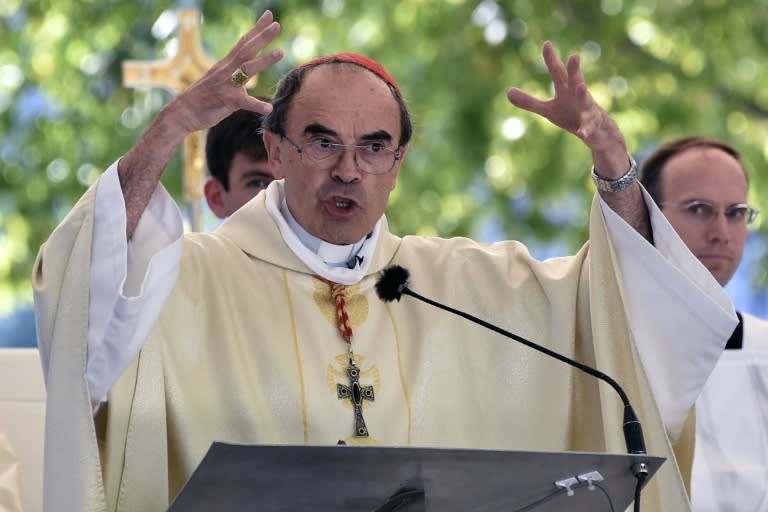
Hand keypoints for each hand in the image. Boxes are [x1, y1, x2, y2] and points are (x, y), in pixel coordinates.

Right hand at [167, 10, 283, 133]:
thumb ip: (235, 72)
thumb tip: (248, 67)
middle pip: (246, 50)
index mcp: (226, 64)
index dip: (256, 29)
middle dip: (262, 37)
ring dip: (264, 60)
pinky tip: (268, 108)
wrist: (182, 112)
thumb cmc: (204, 97)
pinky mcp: (226, 102)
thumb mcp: (220, 79)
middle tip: (277, 25)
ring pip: (247, 69)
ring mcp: (226, 85)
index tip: (269, 15)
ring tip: (281, 52)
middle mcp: (226, 70)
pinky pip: (244, 103)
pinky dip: (256, 105)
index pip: (243, 43)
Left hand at [507, 41, 627, 177]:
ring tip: (581, 88)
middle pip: (576, 80)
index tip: (546, 43)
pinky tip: (581, 133)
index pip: (557, 72)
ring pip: (586, 101)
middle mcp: (578, 95)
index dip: (552, 59)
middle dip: (574, 69)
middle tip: (574, 55)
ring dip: (583, 94)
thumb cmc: (570, 116)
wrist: (597, 133)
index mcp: (565, 89)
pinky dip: (585, 130)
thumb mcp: (548, 110)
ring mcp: (587, 110)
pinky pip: (588, 128)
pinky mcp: (592, 126)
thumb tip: (508, 92)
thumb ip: (529, 102)